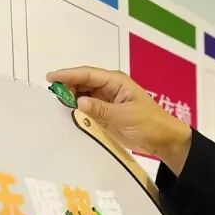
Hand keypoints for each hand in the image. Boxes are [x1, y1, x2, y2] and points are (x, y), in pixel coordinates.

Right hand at [45, 66, 192, 174]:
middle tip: (53, 98)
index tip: (50, 78)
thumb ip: (101, 110)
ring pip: (83, 96)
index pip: (88, 74)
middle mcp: (109, 88)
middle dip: (67, 87)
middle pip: (83, 83)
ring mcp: (107, 101)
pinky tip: (68, 116)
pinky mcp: (106, 114)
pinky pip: (88, 110)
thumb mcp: (125, 116)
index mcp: (116, 82)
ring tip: (57, 107)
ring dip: (71, 100)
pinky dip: (78, 111)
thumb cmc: (149, 124)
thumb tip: (78, 102)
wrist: (164, 140)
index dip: (68, 75)